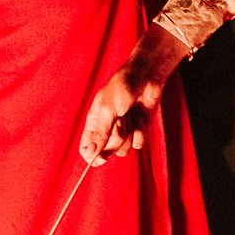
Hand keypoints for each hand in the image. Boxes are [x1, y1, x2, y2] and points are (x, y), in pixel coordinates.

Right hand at [81, 24, 185, 162]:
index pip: (86, 148)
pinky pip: (138, 144)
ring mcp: (124, 131)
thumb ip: (100, 134)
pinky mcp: (139, 130)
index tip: (100, 158)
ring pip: (123, 150)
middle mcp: (108, 129)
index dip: (91, 156)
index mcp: (94, 122)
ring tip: (130, 116)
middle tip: (120, 122)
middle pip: (106, 152)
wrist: (147, 76)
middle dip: (115, 140)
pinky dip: (140, 132)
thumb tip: (91, 154)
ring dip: (129, 134)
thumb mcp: (108, 109)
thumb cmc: (123, 87)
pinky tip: (140, 118)